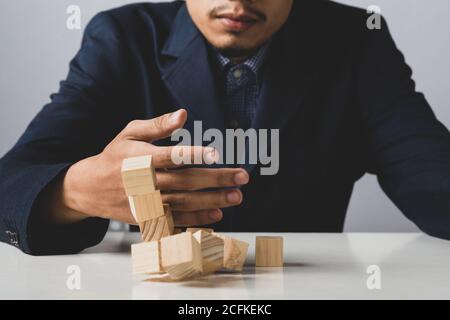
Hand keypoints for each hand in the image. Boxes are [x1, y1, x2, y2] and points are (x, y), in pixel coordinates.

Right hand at [48, 109, 248, 225]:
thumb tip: (183, 114)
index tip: (215, 154)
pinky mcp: (147, 218)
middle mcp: (144, 183)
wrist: (91, 188)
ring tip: (236, 196)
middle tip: (241, 177)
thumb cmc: (115, 156)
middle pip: (184, 182)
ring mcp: (146, 203)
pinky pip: (175, 220)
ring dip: (211, 200)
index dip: (192, 155)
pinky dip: (196, 218)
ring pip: (184, 203)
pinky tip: (217, 214)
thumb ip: (157, 125)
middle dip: (215, 180)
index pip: (170, 157)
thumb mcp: (130, 134)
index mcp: (139, 159)